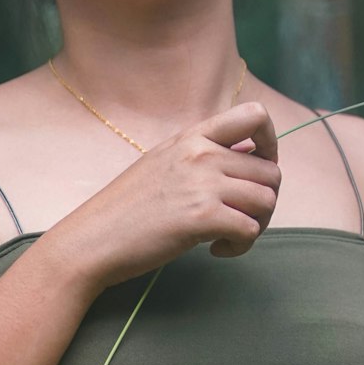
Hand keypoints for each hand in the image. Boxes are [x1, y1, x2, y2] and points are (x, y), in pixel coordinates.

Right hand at [61, 101, 281, 289]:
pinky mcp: (203, 217)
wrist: (92, 238)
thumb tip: (245, 159)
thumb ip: (200, 156)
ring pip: (267, 200)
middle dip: (265, 201)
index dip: (272, 143)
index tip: (258, 171)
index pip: (256, 114)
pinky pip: (251, 229)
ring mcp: (202, 183)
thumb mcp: (162, 163)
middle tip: (240, 220)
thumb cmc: (125, 209)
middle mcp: (201, 153)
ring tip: (228, 236)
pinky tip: (216, 250)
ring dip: (257, 225)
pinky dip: (242, 245)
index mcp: (192, 136)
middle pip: (271, 171)